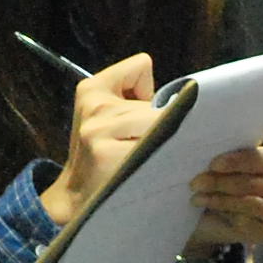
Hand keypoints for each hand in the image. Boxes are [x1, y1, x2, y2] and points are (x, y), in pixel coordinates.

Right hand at [38, 53, 162, 229]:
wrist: (76, 196)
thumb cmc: (101, 154)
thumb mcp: (105, 116)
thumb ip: (134, 97)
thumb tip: (185, 96)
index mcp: (92, 89)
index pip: (141, 66)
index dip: (147, 91)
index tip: (139, 114)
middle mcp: (94, 105)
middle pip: (156, 101)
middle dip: (157, 121)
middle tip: (144, 145)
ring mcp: (99, 131)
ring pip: (158, 121)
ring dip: (161, 140)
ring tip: (144, 157)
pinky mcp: (108, 155)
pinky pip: (154, 144)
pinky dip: (160, 156)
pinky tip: (147, 168)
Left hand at [182, 145, 262, 257]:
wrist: (215, 218)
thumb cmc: (223, 184)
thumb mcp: (224, 168)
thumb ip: (225, 161)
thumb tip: (212, 163)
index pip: (260, 159)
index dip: (236, 161)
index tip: (213, 164)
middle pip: (252, 183)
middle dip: (220, 182)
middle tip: (195, 183)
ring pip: (250, 203)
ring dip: (220, 200)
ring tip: (198, 198)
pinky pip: (247, 223)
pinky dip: (225, 215)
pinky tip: (212, 210)